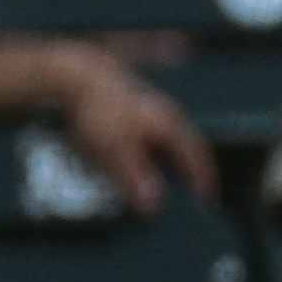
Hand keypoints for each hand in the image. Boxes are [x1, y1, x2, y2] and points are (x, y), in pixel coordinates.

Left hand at [61, 56, 211, 212]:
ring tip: (174, 168)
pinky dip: (156, 141)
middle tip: (198, 183)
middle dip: (194, 164)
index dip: (204, 179)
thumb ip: (134, 179)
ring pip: (171, 132)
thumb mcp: (114, 150)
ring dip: (176, 152)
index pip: (196, 157)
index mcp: (168, 126)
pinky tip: (144, 146)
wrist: (74, 74)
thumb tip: (152, 207)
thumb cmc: (96, 111)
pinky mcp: (132, 97)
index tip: (206, 198)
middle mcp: (165, 112)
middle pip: (189, 142)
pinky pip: (153, 124)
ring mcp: (148, 102)